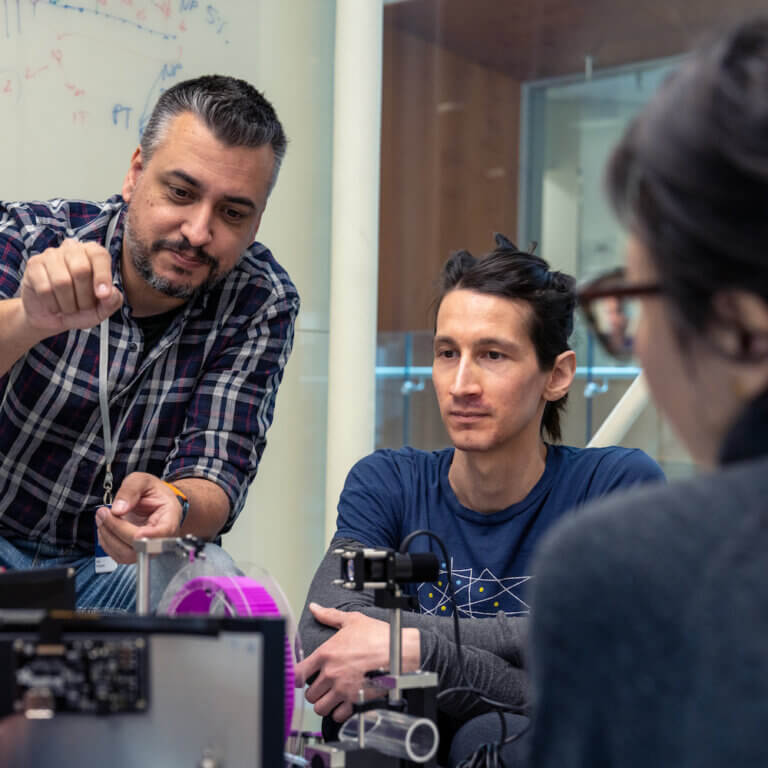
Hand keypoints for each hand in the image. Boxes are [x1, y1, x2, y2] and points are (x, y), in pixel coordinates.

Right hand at [20, 239, 121, 333]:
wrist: (53, 317)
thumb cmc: (82, 309)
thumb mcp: (102, 309)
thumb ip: (112, 301)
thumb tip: (110, 294)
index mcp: (93, 253)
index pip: (99, 256)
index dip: (103, 277)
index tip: (103, 296)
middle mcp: (72, 248)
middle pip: (81, 270)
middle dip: (85, 297)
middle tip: (83, 307)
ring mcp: (51, 255)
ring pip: (62, 282)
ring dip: (68, 304)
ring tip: (69, 308)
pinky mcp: (34, 265)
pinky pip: (44, 288)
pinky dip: (53, 305)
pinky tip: (54, 306)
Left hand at [95, 473, 184, 563]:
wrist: (154, 502)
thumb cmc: (154, 492)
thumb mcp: (143, 480)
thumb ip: (131, 490)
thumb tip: (118, 509)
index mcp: (170, 519)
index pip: (162, 534)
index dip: (149, 536)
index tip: (137, 533)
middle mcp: (160, 538)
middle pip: (139, 546)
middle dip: (116, 529)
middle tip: (103, 512)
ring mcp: (147, 549)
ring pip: (125, 554)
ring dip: (107, 536)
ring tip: (102, 516)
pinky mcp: (134, 553)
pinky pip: (117, 555)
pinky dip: (106, 541)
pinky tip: (106, 526)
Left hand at [296, 603, 420, 721]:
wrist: (400, 651)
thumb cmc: (378, 635)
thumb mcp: (352, 620)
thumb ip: (329, 615)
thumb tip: (315, 608)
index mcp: (326, 654)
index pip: (298, 674)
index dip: (298, 677)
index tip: (303, 677)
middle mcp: (331, 674)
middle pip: (309, 694)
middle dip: (315, 691)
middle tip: (323, 686)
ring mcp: (342, 689)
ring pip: (320, 708)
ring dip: (325, 703)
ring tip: (332, 696)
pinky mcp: (355, 701)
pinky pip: (338, 716)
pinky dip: (339, 713)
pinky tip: (344, 703)